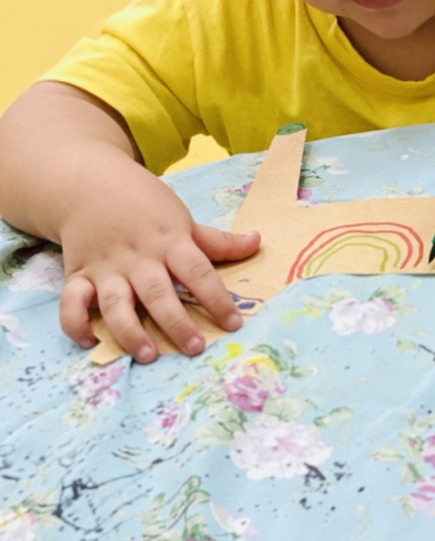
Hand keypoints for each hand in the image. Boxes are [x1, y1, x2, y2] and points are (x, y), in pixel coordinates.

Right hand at [56, 175, 258, 361]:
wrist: (90, 185)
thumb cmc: (145, 205)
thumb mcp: (182, 218)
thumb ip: (216, 240)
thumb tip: (257, 241)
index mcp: (170, 242)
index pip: (199, 272)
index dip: (217, 299)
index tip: (233, 323)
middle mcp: (139, 258)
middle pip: (159, 293)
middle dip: (177, 322)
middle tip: (195, 348)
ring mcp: (106, 268)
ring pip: (116, 303)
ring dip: (130, 330)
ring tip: (148, 355)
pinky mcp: (78, 275)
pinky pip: (71, 302)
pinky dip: (75, 323)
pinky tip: (90, 342)